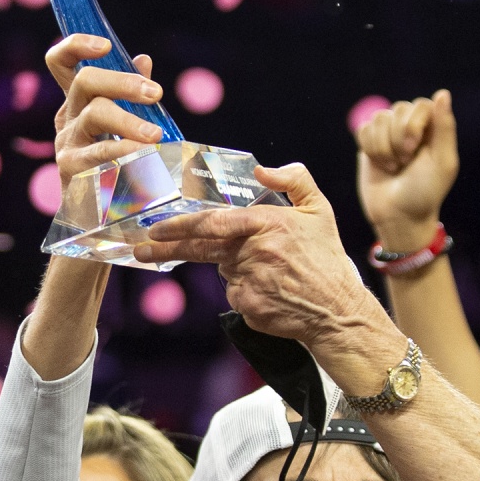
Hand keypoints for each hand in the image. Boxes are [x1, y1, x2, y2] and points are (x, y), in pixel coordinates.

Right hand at [44, 35, 165, 195]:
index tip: (104, 45)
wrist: (98, 217)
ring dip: (129, 120)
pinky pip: (101, 154)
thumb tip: (142, 59)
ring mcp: (66, 143)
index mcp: (78, 102)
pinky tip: (145, 158)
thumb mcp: (121, 124)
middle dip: (122, 82)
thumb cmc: (115, 162)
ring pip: (95, 114)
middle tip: (156, 94)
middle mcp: (67, 117)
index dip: (76, 45)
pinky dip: (126, 153)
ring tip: (156, 137)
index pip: (61, 63)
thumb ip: (129, 93)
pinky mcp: (71, 170)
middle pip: (85, 82)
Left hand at [133, 163, 382, 346]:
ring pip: (224, 270)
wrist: (338, 310)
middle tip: (141, 247)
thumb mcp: (319, 211)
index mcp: (270, 224)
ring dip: (235, 269)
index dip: (182, 226)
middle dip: (166, 248)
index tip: (157, 228)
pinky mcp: (247, 306)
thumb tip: (261, 170)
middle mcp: (256, 251)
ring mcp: (250, 281)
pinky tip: (271, 292)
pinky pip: (235, 294)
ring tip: (270, 273)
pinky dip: (246, 291)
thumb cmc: (326, 258)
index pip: (215, 223)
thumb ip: (295, 181)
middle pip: (201, 248)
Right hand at [355, 90, 456, 252]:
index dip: (412, 125)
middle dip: (397, 139)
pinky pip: (362, 129)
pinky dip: (369, 148)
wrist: (398, 215)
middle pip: (397, 109)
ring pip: (378, 118)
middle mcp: (412, 127)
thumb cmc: (425, 192)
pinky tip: (379, 164)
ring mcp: (389, 134)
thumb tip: (442, 93)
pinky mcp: (369, 144)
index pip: (421, 105)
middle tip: (404, 163)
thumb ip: (444, 127)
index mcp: (434, 129)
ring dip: (383, 147)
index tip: (413, 150)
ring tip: (393, 167)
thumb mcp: (442, 161)